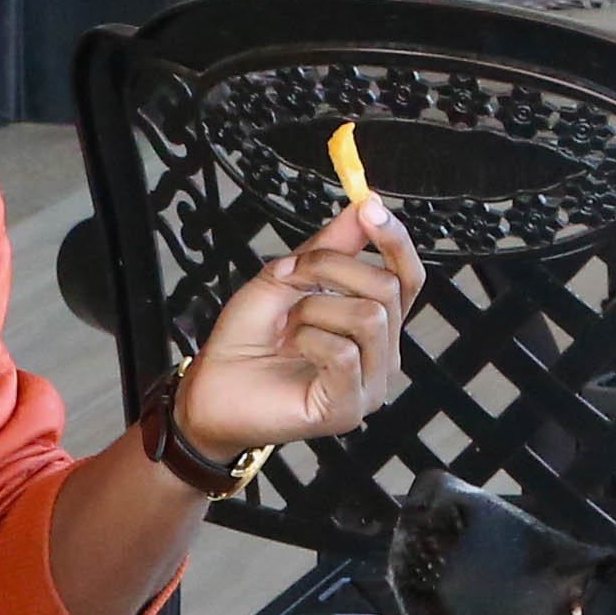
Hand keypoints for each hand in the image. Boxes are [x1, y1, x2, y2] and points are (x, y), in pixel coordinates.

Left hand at [173, 197, 424, 454]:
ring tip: (289, 324)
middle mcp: (379, 354)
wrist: (208, 393)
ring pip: (369, 317)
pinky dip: (310, 339)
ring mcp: (368, 385)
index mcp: (371, 324)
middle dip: (333, 267)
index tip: (370, 208)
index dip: (394, 240)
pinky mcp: (347, 408)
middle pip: (388, 288)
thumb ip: (328, 247)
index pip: (406, 277)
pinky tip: (292, 348)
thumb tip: (364, 206)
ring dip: (316, 307)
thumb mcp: (282, 279)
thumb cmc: (243, 344)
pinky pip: (345, 353)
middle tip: (292, 276)